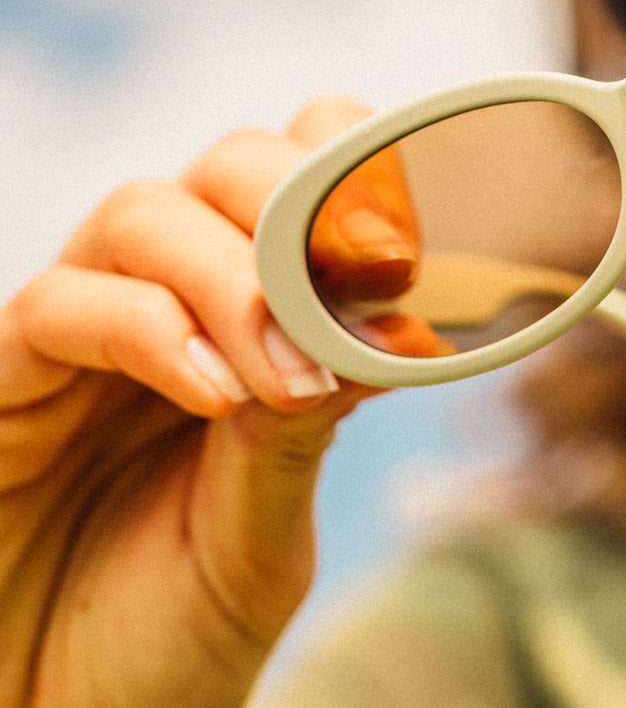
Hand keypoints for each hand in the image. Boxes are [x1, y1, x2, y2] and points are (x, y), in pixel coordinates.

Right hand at [0, 97, 415, 706]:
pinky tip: (214, 393)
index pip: (302, 183)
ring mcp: (84, 337)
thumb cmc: (171, 628)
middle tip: (364, 279)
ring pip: (146, 214)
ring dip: (234, 277)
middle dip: (301, 202)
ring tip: (281, 375)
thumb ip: (302, 430)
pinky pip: (59, 306)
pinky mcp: (5, 381)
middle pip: (230, 167)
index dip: (359, 176)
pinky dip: (149, 330)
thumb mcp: (265, 530)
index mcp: (252, 325)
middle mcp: (170, 306)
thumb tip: (372, 327)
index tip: (415, 247)